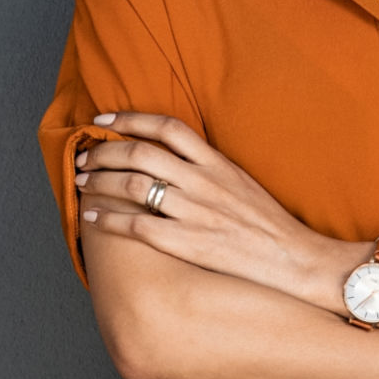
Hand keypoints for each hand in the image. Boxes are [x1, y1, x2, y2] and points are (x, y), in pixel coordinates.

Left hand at [74, 111, 353, 305]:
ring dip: (100, 181)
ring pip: (134, 185)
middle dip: (104, 151)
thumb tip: (176, 159)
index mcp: (217, 163)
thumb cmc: (270, 225)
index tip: (103, 120)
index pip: (168, 127)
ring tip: (82, 183)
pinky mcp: (189, 242)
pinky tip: (92, 219)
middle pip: (141, 153)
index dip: (130, 118)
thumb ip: (210, 169)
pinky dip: (109, 220)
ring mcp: (196, 212)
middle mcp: (204, 181)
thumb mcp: (242, 183)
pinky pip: (139, 225)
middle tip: (84, 156)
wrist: (295, 260)